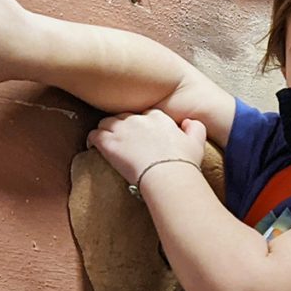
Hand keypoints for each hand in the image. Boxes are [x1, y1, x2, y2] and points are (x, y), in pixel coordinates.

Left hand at [89, 110, 207, 187]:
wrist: (168, 175)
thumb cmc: (183, 162)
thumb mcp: (198, 142)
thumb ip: (195, 128)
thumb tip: (189, 122)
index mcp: (157, 117)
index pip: (145, 114)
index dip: (142, 124)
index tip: (142, 134)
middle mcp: (138, 119)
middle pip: (124, 116)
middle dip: (122, 126)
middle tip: (124, 139)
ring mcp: (121, 130)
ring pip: (106, 122)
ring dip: (106, 131)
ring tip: (108, 142)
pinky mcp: (109, 143)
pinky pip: (94, 135)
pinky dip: (93, 140)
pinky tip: (94, 147)